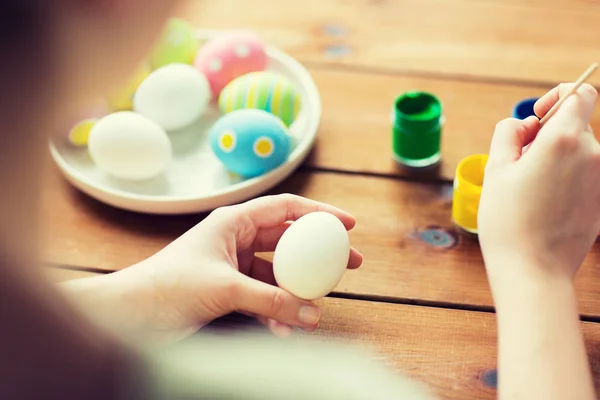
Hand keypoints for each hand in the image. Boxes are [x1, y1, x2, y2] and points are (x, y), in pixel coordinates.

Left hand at [64, 194, 361, 342]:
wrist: (131, 314)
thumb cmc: (169, 286)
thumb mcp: (225, 288)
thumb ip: (270, 300)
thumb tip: (312, 314)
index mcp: (234, 222)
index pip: (286, 208)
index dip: (320, 213)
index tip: (348, 225)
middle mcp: (237, 240)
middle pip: (289, 241)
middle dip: (319, 255)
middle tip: (350, 264)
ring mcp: (234, 267)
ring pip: (278, 275)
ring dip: (297, 292)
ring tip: (317, 311)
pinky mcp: (229, 291)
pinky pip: (264, 298)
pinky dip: (276, 312)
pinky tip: (284, 330)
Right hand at [478, 83, 598, 281]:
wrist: (533, 271)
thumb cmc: (508, 220)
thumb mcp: (495, 169)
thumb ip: (509, 132)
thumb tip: (526, 125)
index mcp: (564, 140)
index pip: (579, 95)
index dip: (556, 97)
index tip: (537, 118)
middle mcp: (593, 154)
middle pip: (576, 125)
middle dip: (548, 135)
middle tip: (519, 163)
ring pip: (580, 152)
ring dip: (556, 158)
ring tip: (530, 189)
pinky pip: (585, 176)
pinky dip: (567, 179)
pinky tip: (544, 205)